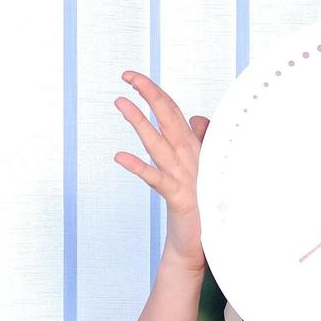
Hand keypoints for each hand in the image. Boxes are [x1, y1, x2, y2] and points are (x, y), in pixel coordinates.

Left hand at [112, 69, 210, 271]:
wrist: (200, 244)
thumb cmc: (200, 204)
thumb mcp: (200, 168)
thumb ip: (199, 140)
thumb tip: (196, 118)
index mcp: (193, 149)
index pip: (173, 112)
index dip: (154, 92)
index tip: (133, 77)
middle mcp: (190, 157)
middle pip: (169, 118)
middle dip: (149, 95)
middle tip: (127, 76)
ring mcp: (186, 177)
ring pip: (160, 143)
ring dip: (140, 122)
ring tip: (120, 103)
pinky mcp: (180, 198)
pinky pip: (157, 180)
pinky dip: (139, 167)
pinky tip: (120, 157)